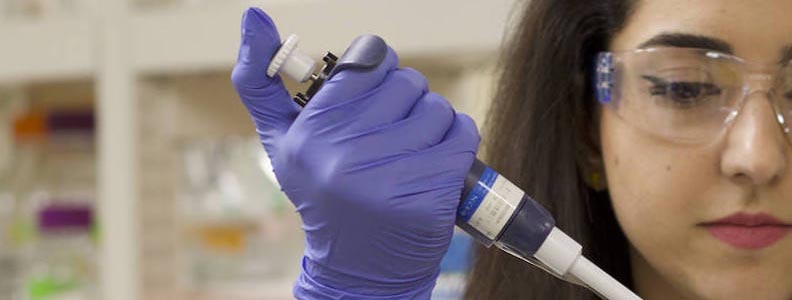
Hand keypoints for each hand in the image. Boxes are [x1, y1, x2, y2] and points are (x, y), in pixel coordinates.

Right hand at [230, 7, 479, 298]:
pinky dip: (456, 141)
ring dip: (432, 124)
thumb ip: (260, 80)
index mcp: (310, 134)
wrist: (358, 268)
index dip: (378, 74)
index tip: (372, 98)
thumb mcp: (283, 141)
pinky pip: (462, 134)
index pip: (368, 60)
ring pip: (437, 108)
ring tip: (410, 152)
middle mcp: (346, 156)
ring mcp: (391, 179)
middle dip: (405, 102)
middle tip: (390, 134)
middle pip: (407, 83)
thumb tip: (253, 15)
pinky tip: (435, 162)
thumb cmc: (322, 194)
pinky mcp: (430, 196)